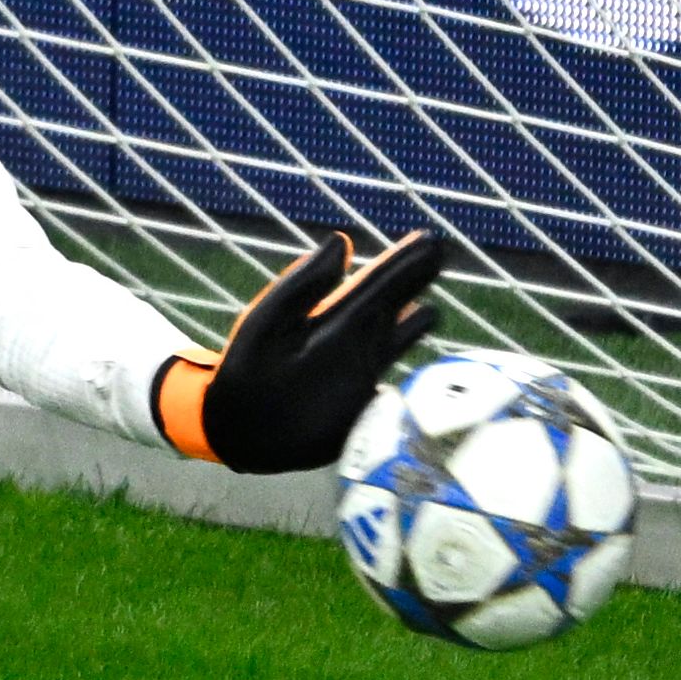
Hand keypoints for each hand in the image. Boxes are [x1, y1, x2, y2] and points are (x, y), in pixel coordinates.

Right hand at [154, 230, 451, 472]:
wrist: (241, 438)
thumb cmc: (246, 373)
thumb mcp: (262, 321)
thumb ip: (304, 283)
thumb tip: (343, 243)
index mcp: (337, 335)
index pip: (381, 290)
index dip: (406, 264)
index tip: (430, 240)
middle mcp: (361, 361)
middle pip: (394, 313)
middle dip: (416, 282)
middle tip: (439, 252)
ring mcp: (364, 388)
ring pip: (394, 344)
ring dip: (412, 321)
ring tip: (428, 307)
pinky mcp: (361, 411)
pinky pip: (382, 370)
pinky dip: (392, 349)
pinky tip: (398, 341)